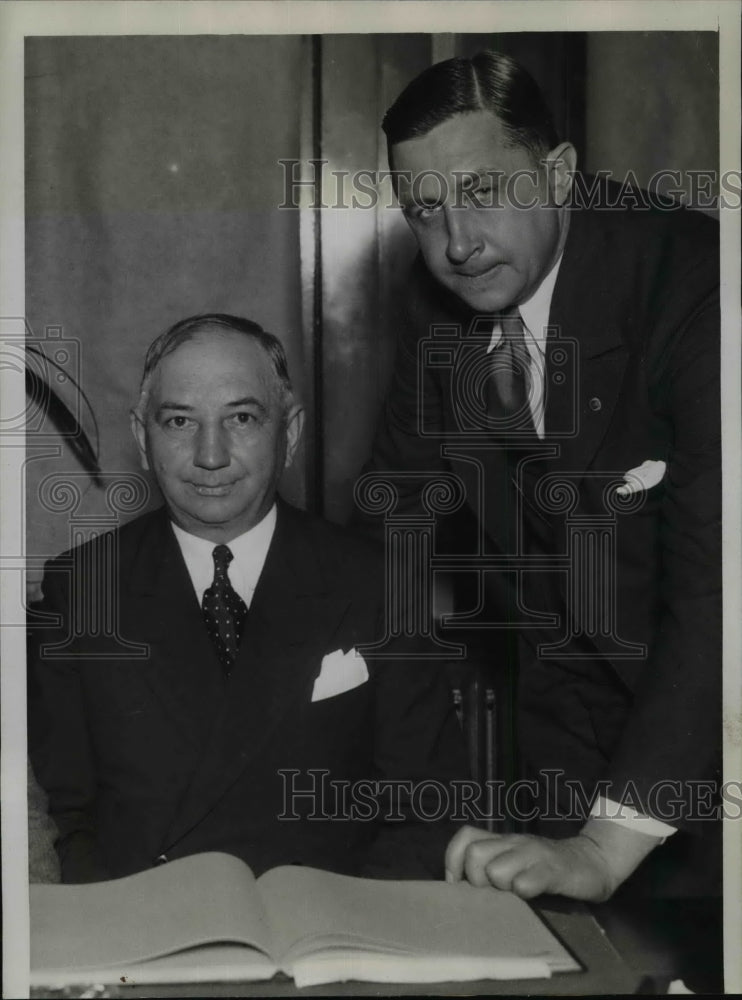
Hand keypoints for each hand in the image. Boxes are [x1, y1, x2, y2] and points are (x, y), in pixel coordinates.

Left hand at [445, 819, 660, 901]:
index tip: (458, 885)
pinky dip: (523, 892)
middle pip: (475, 855)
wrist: (592, 862)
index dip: (453, 860)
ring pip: (496, 870)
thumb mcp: (517, 862)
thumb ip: (492, 867)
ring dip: (500, 888)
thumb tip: (459, 886)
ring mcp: (534, 855)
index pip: (466, 837)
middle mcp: (515, 843)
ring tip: (513, 895)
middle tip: (492, 893)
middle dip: (476, 880)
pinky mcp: (553, 871)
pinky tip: (530, 896)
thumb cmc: (547, 868)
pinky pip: (527, 882)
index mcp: (503, 841)